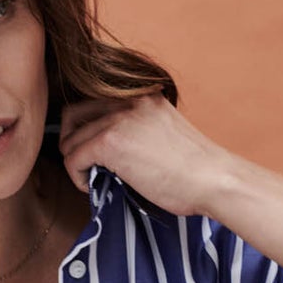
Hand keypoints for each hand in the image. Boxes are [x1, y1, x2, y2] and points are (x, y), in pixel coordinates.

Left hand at [58, 92, 230, 216]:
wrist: (213, 179)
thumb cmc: (195, 171)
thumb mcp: (165, 134)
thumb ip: (138, 131)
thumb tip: (107, 152)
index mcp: (143, 95)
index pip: (94, 103)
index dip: (86, 131)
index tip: (94, 156)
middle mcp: (128, 99)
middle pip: (73, 114)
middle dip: (71, 143)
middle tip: (85, 167)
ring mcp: (119, 118)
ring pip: (70, 139)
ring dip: (76, 163)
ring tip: (94, 180)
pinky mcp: (111, 141)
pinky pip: (73, 158)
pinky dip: (77, 177)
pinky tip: (93, 187)